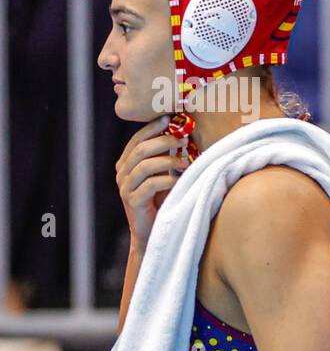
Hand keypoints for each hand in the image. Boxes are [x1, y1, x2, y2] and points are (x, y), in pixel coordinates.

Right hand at [116, 116, 188, 247]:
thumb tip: (184, 135)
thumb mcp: (164, 175)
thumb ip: (167, 158)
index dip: (152, 128)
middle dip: (163, 141)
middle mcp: (122, 174)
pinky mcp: (133, 202)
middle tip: (184, 139)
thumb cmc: (162, 200)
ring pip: (144, 166)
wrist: (154, 232)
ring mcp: (125, 188)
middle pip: (140, 150)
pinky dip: (167, 179)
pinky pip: (149, 185)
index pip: (137, 140)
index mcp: (127, 164)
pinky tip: (180, 179)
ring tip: (187, 161)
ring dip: (168, 160)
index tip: (170, 118)